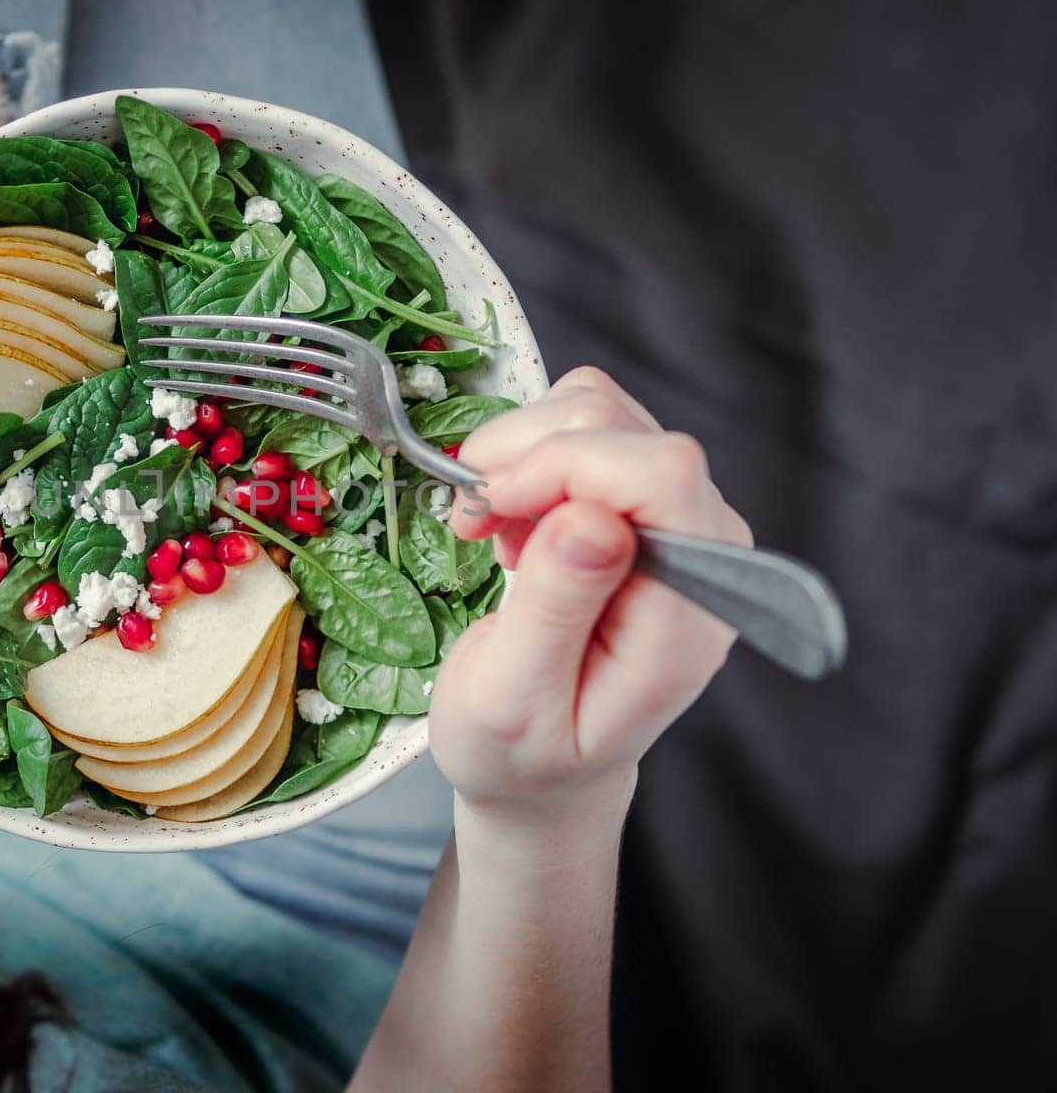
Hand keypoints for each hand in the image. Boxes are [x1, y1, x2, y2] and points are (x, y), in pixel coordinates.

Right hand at [433, 367, 751, 830]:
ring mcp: (682, 520)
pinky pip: (590, 424)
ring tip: (492, 526)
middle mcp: (704, 555)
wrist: (541, 768)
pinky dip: (532, 454)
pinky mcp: (649, 500)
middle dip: (527, 454)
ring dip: (523, 453)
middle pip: (623, 427)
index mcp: (683, 617)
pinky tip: (516, 516)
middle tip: (473, 521)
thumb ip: (556, 612)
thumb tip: (592, 518)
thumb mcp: (512, 703)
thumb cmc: (522, 751)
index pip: (661, 475)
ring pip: (600, 410)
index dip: (567, 464)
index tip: (491, 505)